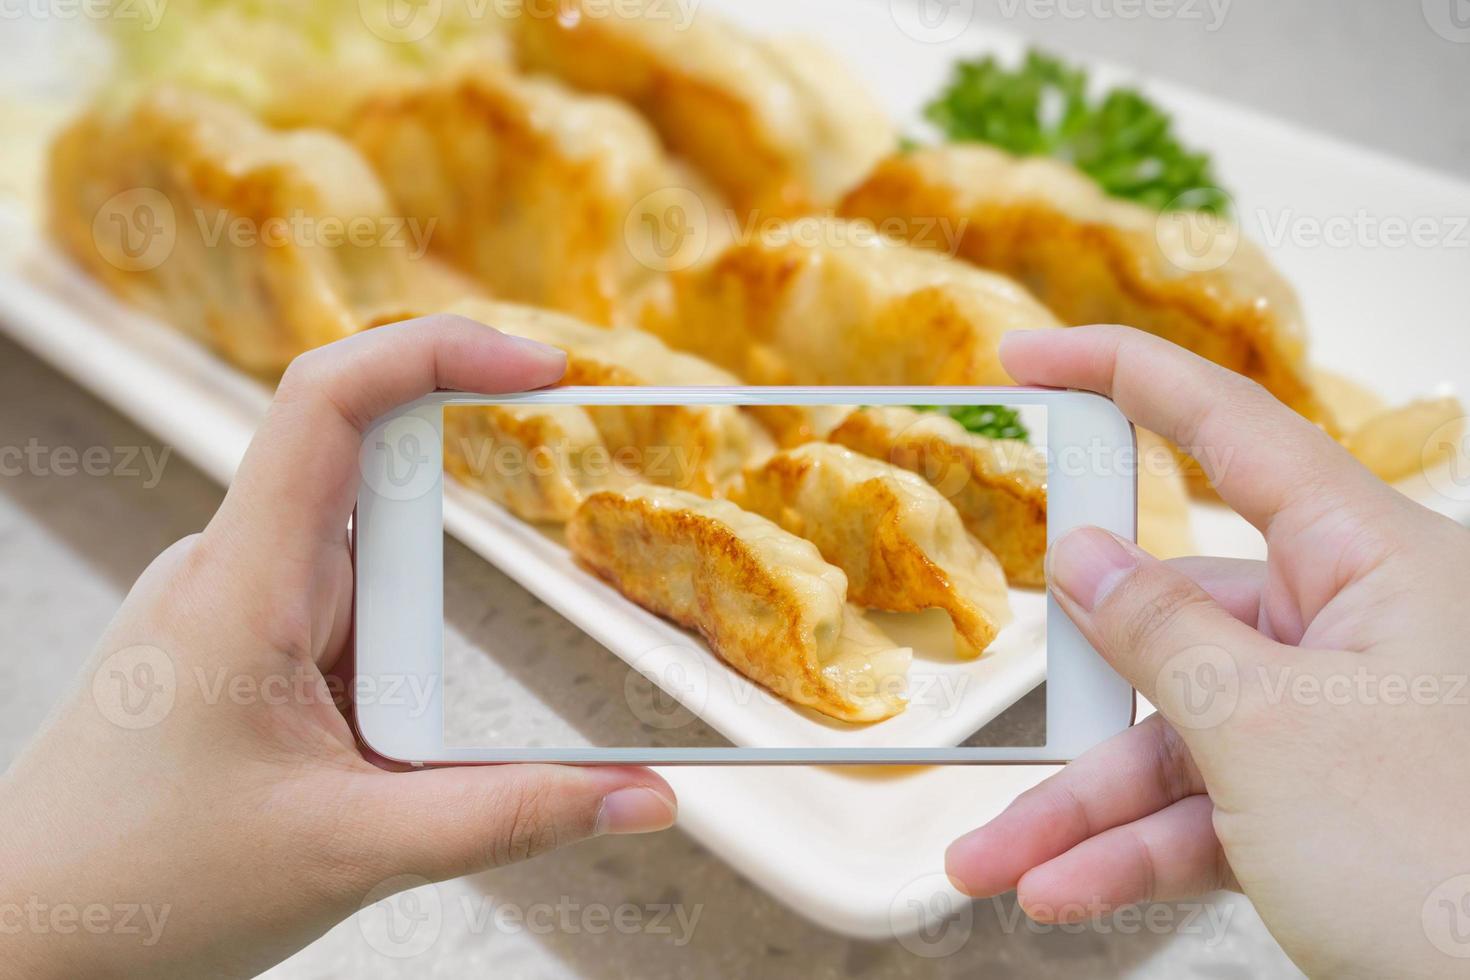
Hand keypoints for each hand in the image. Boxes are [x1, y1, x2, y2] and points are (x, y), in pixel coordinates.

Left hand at [0, 316, 676, 978]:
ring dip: (401, 665)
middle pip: (379, 497)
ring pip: (371, 571)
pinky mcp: (245, 635)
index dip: (441, 352)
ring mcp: (234, 597)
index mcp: (242, 584)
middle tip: (401, 733)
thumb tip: (642, 798)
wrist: (32, 934)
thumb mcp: (352, 852)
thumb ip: (511, 819)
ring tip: (346, 777)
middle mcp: (232, 566)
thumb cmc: (143, 885)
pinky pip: (348, 612)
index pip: (331, 401)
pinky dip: (382, 673)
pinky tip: (345, 758)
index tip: (545, 369)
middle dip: (432, 616)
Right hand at [945, 326, 1469, 978]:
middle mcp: (1360, 627)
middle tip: (1005, 711)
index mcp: (1375, 563)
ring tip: (1003, 859)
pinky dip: (1136, 848)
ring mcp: (1342, 719)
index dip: (1121, 377)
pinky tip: (1069, 887)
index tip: (1031, 358)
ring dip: (1087, 805)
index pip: (1231, 428)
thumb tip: (1084, 562)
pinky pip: (1209, 806)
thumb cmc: (1450, 861)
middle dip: (1081, 694)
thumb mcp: (1265, 731)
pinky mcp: (1327, 800)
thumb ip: (1160, 633)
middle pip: (1179, 620)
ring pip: (1179, 734)